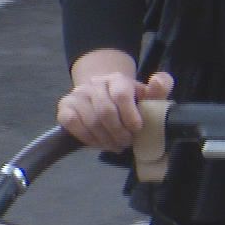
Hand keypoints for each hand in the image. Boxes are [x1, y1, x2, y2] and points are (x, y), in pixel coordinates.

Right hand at [57, 70, 173, 151]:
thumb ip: (160, 87)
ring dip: (105, 139)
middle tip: (126, 143)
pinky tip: (98, 143)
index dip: (130, 115)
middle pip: (105, 111)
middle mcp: (95, 83)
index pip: (121, 95)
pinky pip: (73, 124)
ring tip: (115, 145)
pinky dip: (87, 138)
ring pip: (90, 121)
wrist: (102, 95)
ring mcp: (78, 94)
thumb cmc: (129, 99)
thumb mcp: (147, 94)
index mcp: (117, 78)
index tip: (137, 130)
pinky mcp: (65, 106)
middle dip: (118, 132)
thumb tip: (157, 81)